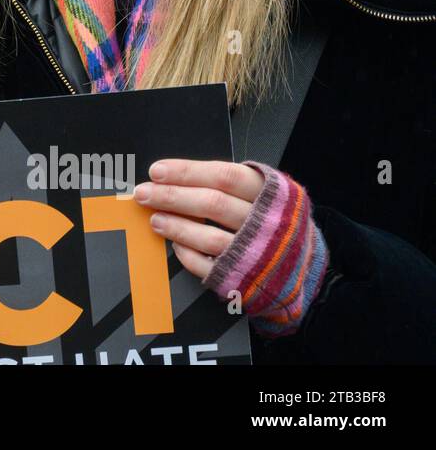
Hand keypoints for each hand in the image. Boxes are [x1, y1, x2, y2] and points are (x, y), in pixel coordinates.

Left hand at [132, 159, 263, 281]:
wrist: (305, 264)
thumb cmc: (272, 219)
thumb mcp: (264, 192)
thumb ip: (227, 183)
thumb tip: (173, 176)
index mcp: (271, 193)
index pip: (224, 176)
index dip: (187, 172)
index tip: (156, 171)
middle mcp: (267, 222)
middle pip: (213, 204)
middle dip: (173, 197)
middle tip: (143, 193)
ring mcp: (258, 253)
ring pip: (211, 237)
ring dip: (177, 227)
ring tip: (154, 219)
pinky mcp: (247, 278)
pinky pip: (211, 267)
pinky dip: (189, 255)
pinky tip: (175, 245)